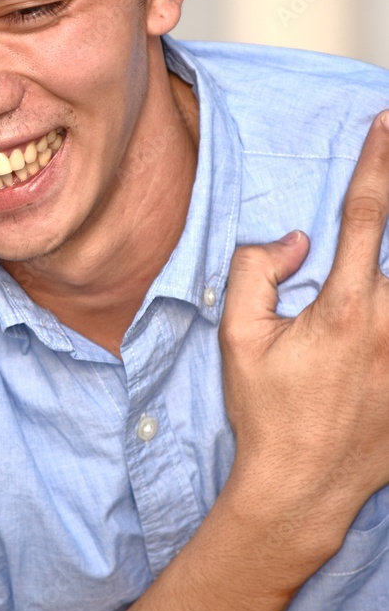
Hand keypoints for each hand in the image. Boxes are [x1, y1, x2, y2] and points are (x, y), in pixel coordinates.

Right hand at [219, 111, 388, 570]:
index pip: (364, 215)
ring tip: (381, 262)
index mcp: (341, 308)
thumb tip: (296, 240)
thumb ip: (256, 271)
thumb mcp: (237, 337)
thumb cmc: (266, 410)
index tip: (386, 122)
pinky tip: (386, 297)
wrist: (303, 488)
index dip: (377, 162)